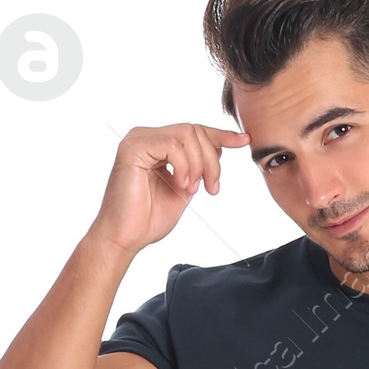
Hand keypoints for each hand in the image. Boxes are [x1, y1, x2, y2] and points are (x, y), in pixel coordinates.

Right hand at [93, 121, 249, 255]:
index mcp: (158, 145)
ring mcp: (139, 139)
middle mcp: (147, 137)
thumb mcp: (185, 188)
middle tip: (212, 189)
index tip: (243, 142)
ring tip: (192, 190)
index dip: (221, 136)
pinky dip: (184, 165)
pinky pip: (172, 144)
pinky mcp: (133, 147)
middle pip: (195, 131)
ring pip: (187, 134)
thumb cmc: (148, 218)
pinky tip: (181, 185)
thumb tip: (219, 148)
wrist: (125, 238)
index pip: (194, 132)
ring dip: (198, 165)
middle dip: (211, 160)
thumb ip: (198, 168)